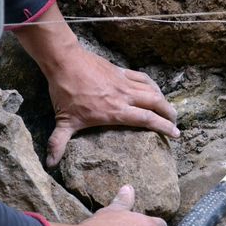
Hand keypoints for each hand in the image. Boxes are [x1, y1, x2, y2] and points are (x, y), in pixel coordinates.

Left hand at [44, 47, 178, 166]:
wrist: (65, 62)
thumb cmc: (65, 92)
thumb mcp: (63, 121)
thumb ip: (58, 143)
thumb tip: (50, 164)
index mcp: (115, 111)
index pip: (147, 120)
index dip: (164, 127)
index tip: (176, 134)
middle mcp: (125, 97)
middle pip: (156, 104)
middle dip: (169, 114)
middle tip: (175, 123)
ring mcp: (124, 83)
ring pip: (152, 91)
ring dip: (164, 100)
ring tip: (170, 109)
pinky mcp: (121, 71)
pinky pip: (143, 78)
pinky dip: (152, 85)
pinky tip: (155, 89)